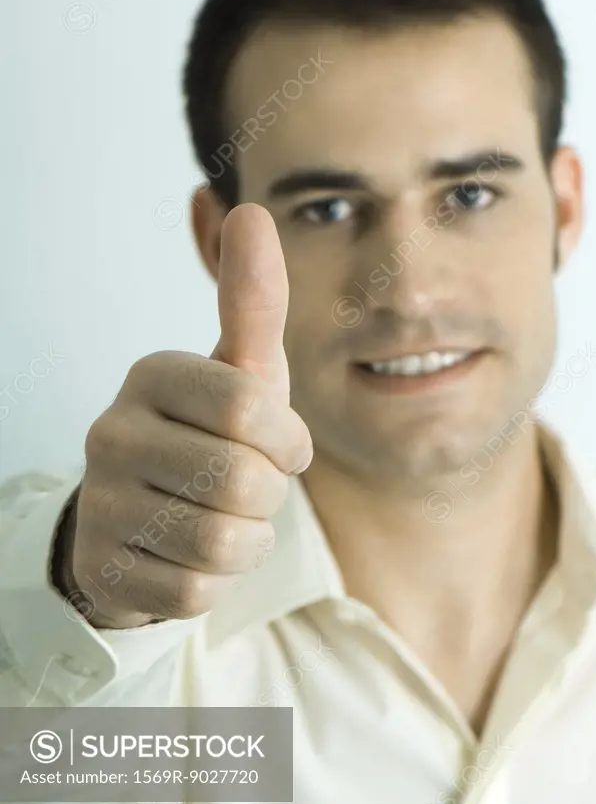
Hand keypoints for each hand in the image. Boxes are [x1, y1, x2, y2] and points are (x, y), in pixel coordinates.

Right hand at [67, 204, 311, 628]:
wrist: (139, 516)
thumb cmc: (206, 435)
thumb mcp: (238, 372)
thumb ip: (252, 302)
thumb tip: (251, 210)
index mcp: (153, 376)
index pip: (251, 410)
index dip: (286, 441)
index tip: (278, 443)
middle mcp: (112, 433)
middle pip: (244, 483)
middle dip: (267, 495)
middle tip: (244, 486)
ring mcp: (100, 504)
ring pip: (224, 544)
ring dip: (245, 541)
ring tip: (219, 518)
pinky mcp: (102, 569)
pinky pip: (196, 593)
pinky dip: (212, 581)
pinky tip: (187, 555)